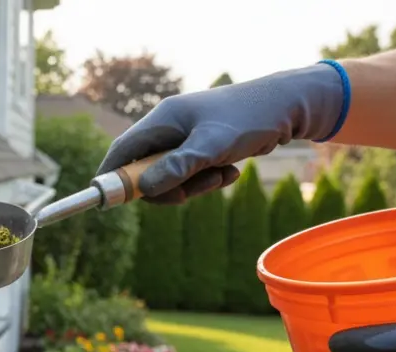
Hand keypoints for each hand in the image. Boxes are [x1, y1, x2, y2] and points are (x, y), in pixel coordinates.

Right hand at [96, 63, 346, 203]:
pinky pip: (192, 173)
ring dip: (194, 185)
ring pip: (172, 176)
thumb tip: (144, 190)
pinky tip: (231, 171)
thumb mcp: (212, 147)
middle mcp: (170, 126)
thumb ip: (177, 168)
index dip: (112, 176)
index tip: (107, 201)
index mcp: (163, 119)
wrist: (288, 106)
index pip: (123, 150)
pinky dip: (207, 179)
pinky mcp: (202, 146)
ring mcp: (186, 136)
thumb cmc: (249, 119)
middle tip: (189, 195)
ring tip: (223, 176)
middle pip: (146, 169)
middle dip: (167, 188)